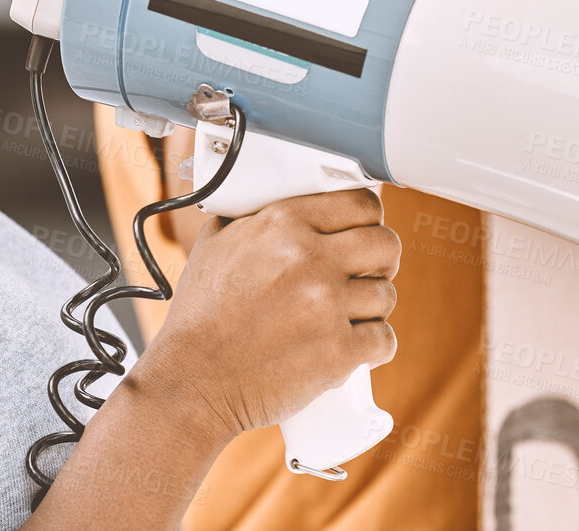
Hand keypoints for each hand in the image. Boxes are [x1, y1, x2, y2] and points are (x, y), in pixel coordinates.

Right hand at [135, 188, 400, 440]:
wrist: (192, 381)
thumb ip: (253, 216)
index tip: (362, 231)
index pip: (358, 202)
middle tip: (363, 274)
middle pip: (385, 244)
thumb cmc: (200, 316)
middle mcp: (309, 258)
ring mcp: (326, 305)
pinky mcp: (338, 352)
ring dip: (373, 307)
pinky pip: (385, 339)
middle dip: (380, 260)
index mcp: (281, 223)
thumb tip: (278, 197)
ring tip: (348, 316)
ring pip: (387, 294)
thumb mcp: (215, 244)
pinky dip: (374, 345)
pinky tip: (355, 346)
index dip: (367, 218)